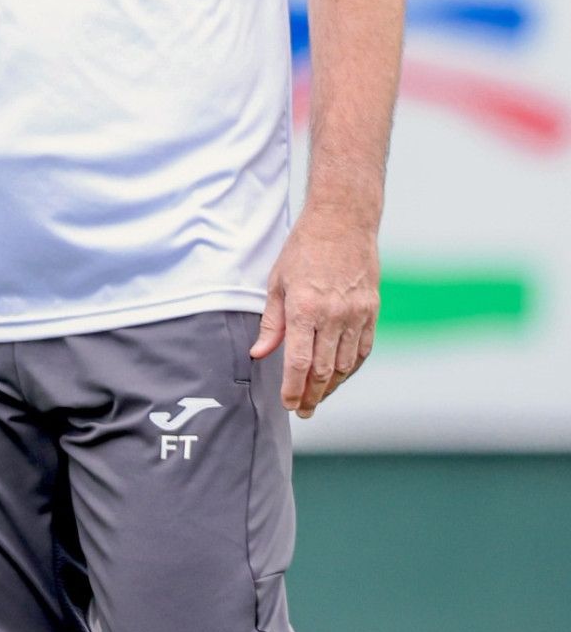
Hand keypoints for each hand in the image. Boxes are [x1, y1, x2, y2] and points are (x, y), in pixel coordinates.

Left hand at [249, 215, 379, 418]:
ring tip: (318, 397)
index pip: (300, 362)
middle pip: (324, 370)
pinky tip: (340, 376)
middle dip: (311, 395)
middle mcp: (334, 315)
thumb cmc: (304, 248)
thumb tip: (259, 353)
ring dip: (332, 386)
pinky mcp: (371, 311)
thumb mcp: (277, 281)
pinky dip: (351, 368)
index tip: (288, 404)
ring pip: (346, 365)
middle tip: (302, 410)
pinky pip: (363, 350)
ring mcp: (356, 314)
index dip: (293, 389)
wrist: (343, 221)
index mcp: (305, 307)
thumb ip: (271, 322)